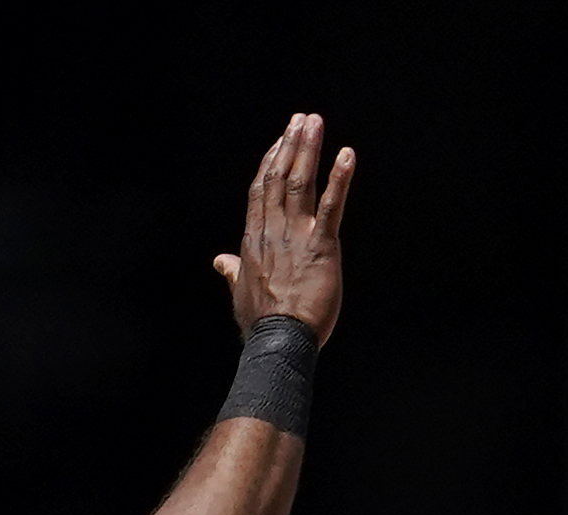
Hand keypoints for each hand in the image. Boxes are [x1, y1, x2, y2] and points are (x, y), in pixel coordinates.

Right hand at [213, 112, 356, 340]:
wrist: (279, 342)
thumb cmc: (262, 324)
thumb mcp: (240, 294)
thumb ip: (232, 272)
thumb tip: (220, 262)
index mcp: (254, 239)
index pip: (261, 190)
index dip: (270, 161)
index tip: (279, 141)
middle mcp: (272, 230)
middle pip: (278, 176)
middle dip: (290, 144)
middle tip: (302, 119)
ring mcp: (296, 236)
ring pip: (299, 182)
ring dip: (308, 149)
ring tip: (315, 123)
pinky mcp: (322, 247)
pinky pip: (332, 206)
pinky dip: (339, 179)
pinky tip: (347, 156)